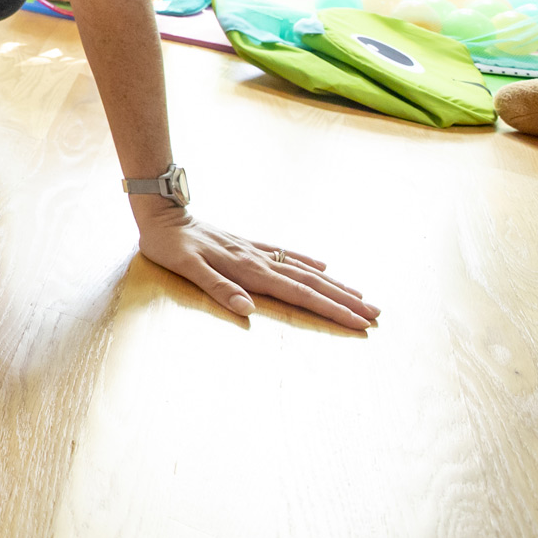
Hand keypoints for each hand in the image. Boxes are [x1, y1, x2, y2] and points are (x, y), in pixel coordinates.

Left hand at [132, 203, 378, 330]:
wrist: (161, 213)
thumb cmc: (170, 246)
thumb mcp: (187, 269)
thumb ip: (218, 288)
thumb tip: (249, 310)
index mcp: (249, 271)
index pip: (300, 295)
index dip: (331, 310)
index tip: (359, 323)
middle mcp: (259, 260)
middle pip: (312, 283)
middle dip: (345, 301)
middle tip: (377, 316)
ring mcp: (255, 251)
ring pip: (304, 270)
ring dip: (334, 284)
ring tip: (361, 295)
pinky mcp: (247, 244)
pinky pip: (285, 254)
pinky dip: (307, 262)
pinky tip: (322, 266)